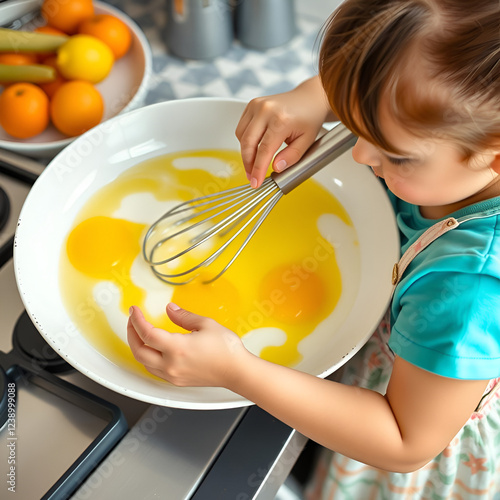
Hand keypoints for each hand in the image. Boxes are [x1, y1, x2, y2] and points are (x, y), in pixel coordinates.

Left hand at [127, 303, 248, 386]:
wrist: (237, 371)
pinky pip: (153, 370)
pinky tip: (152, 349)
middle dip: (131, 333)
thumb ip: (183, 316)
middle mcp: (171, 364)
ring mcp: (172, 375)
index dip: (137, 320)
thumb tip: (170, 309)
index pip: (147, 334)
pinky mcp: (177, 381)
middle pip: (139, 351)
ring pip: (144, 363)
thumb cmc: (227, 350)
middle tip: (133, 320)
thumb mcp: (206, 324)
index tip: (134, 310)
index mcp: (177, 348)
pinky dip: (147, 357)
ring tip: (140, 333)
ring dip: (138, 346)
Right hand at [235, 76, 332, 187]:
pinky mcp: (252, 104)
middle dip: (248, 163)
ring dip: (245, 152)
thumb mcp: (307, 141)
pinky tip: (254, 147)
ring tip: (254, 163)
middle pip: (248, 143)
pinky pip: (242, 128)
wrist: (309, 99)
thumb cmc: (309, 118)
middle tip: (251, 177)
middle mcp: (266, 110)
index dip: (258, 169)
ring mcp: (257, 105)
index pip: (264, 150)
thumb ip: (292, 156)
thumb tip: (276, 168)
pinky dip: (245, 140)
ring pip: (241, 136)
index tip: (256, 182)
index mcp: (281, 120)